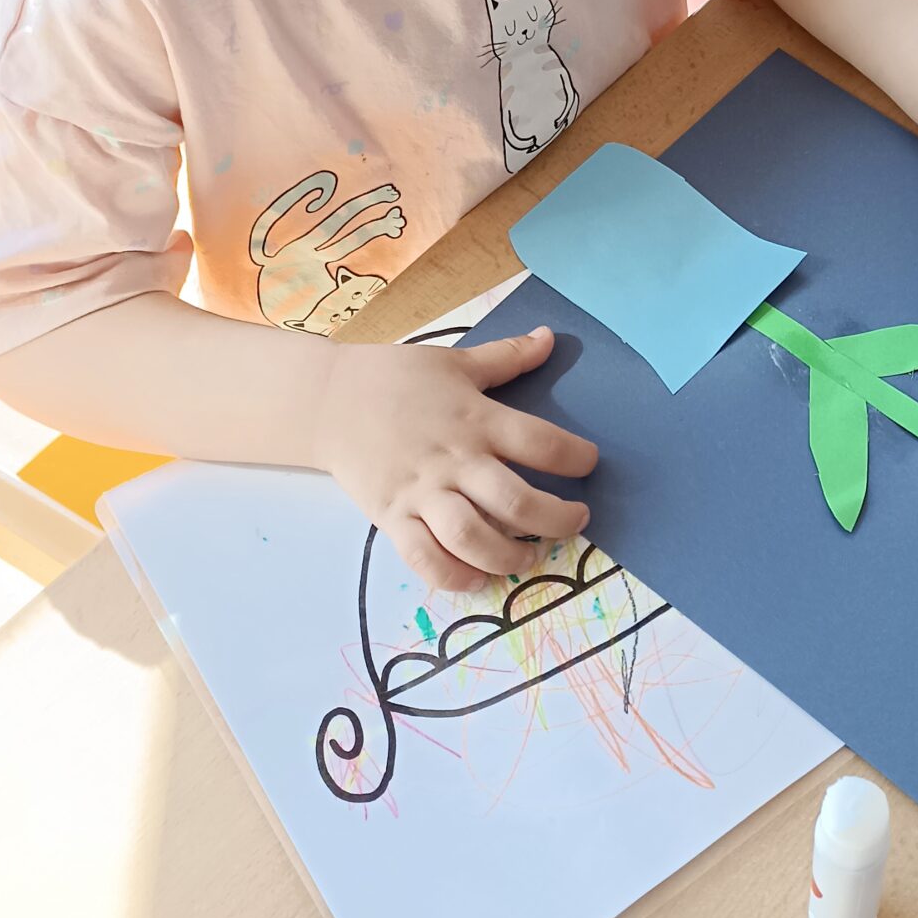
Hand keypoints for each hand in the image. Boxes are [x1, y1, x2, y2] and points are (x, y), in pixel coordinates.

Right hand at [312, 329, 596, 592]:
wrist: (327, 400)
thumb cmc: (394, 377)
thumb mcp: (455, 361)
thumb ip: (506, 356)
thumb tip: (552, 337)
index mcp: (476, 417)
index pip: (541, 442)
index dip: (576, 457)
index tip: (590, 464)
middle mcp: (454, 460)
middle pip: (517, 501)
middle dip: (557, 519)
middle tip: (577, 521)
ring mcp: (421, 493)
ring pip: (474, 537)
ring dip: (511, 555)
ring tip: (530, 556)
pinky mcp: (391, 518)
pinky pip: (425, 559)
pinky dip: (454, 576)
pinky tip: (478, 579)